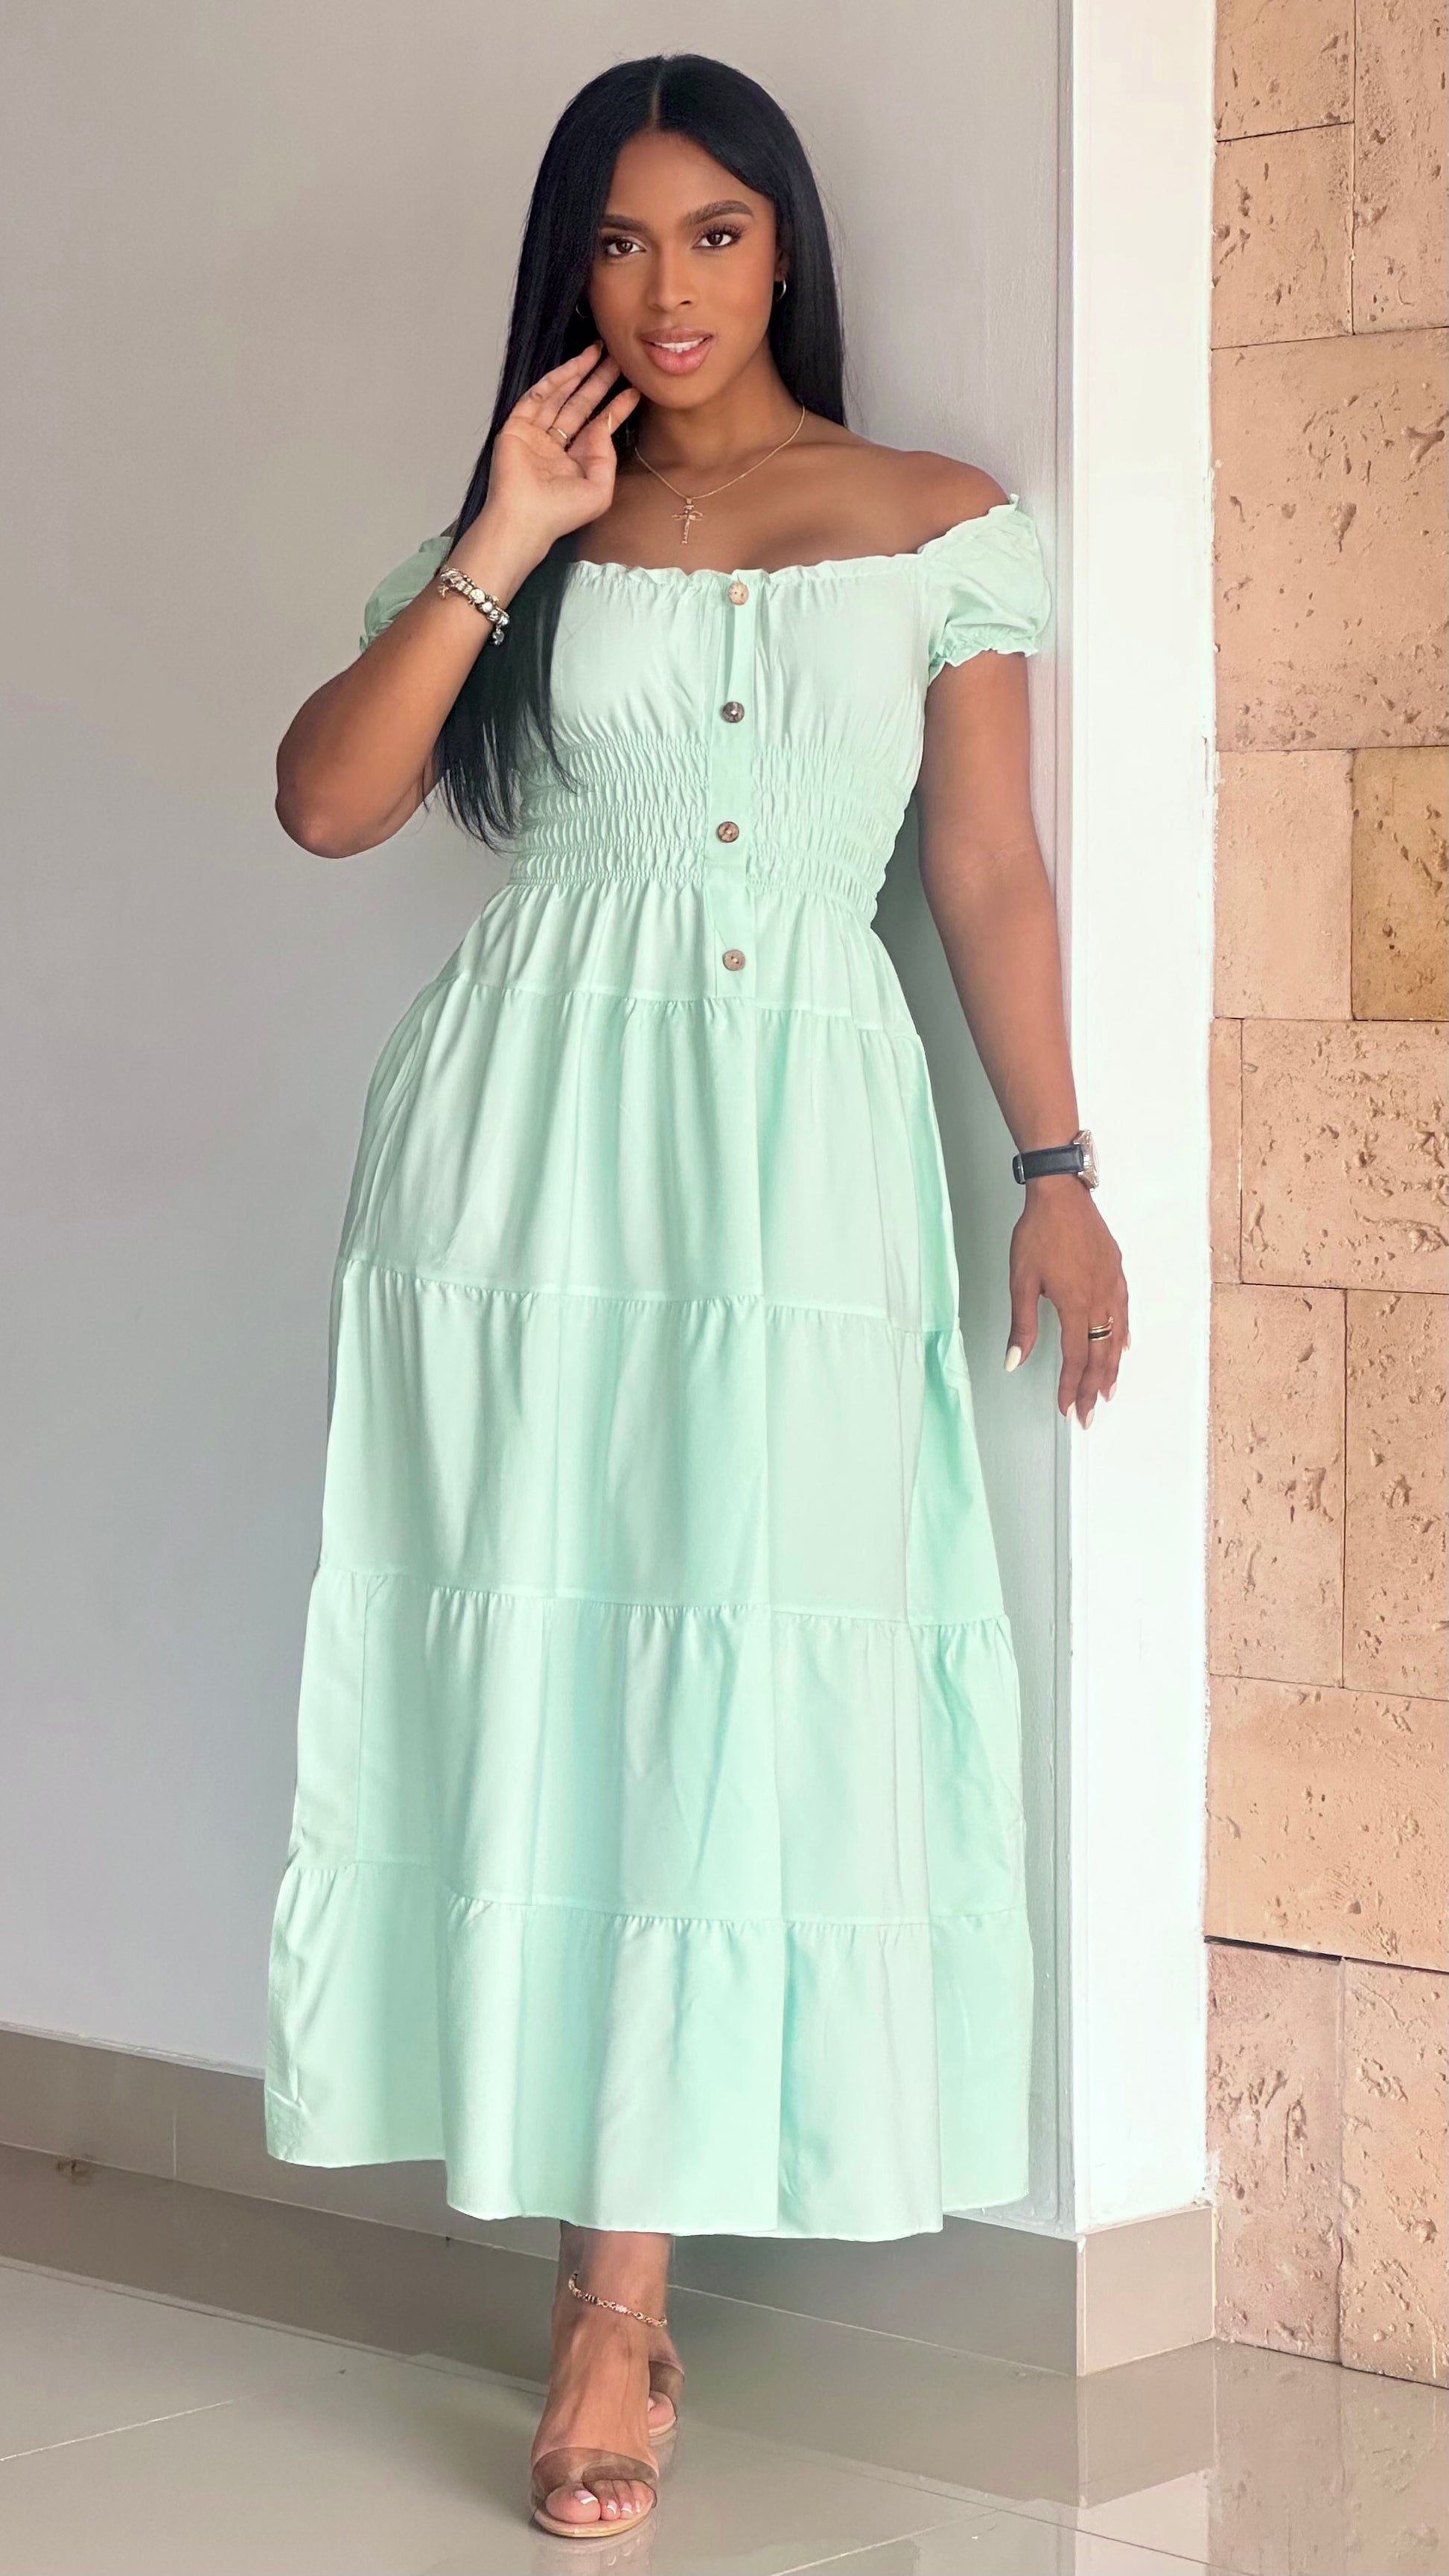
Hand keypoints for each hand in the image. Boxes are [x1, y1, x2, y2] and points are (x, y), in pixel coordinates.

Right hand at [483, 341, 640, 552]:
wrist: (525, 519)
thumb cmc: (560, 514)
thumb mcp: (599, 490)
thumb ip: (607, 457)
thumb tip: (605, 425)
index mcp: (575, 463)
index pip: (598, 426)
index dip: (616, 407)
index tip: (635, 388)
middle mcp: (556, 446)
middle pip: (581, 404)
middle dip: (599, 381)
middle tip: (618, 358)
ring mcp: (535, 435)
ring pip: (560, 395)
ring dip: (579, 373)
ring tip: (599, 351)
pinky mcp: (517, 427)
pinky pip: (538, 396)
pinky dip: (556, 380)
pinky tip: (575, 366)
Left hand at [1005, 1178, 1128, 1425]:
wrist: (1061, 1193)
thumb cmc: (1039, 1232)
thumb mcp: (1021, 1281)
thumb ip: (1021, 1325)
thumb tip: (1014, 1361)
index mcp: (1075, 1304)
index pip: (1074, 1358)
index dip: (1069, 1387)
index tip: (1065, 1408)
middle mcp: (1099, 1299)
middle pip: (1099, 1355)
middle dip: (1093, 1388)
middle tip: (1089, 1414)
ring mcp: (1112, 1285)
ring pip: (1116, 1337)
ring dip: (1111, 1368)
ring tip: (1108, 1391)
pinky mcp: (1116, 1272)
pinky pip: (1124, 1313)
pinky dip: (1123, 1336)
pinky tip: (1124, 1347)